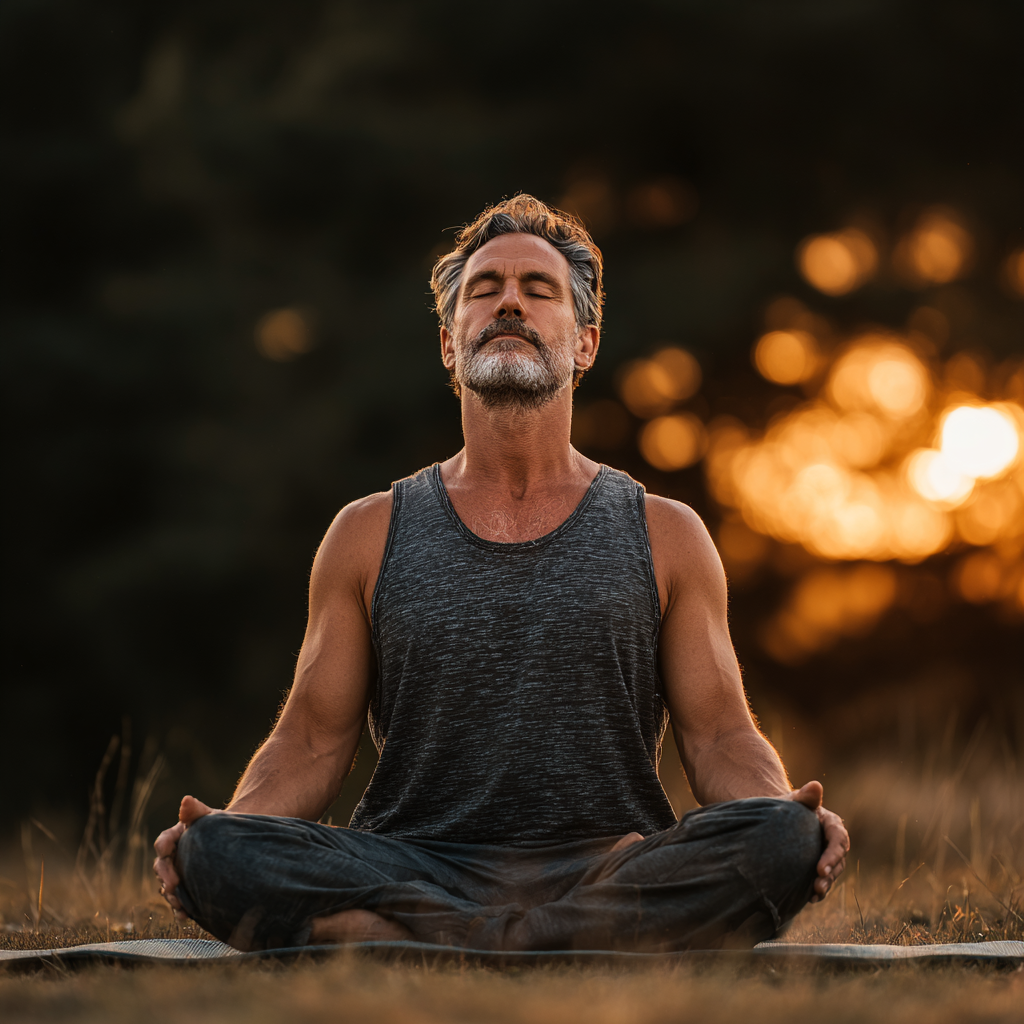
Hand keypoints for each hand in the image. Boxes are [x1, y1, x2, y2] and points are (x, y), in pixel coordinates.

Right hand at [153, 795, 217, 921]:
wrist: (230, 841)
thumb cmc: (216, 825)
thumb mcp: (208, 815)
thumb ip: (195, 810)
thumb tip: (186, 800)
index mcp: (174, 837)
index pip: (163, 842)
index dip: (163, 847)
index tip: (166, 851)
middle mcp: (171, 857)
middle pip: (161, 868)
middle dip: (165, 877)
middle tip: (174, 885)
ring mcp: (177, 874)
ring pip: (167, 887)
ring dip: (171, 896)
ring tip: (179, 903)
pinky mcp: (186, 889)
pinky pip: (179, 901)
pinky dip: (180, 910)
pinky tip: (185, 916)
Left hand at [786, 781, 848, 902]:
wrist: (776, 817)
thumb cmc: (787, 806)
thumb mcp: (794, 799)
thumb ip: (806, 796)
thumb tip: (815, 785)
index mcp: (831, 824)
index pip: (838, 840)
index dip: (832, 855)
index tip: (820, 868)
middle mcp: (832, 841)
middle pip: (838, 860)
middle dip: (830, 874)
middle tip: (818, 885)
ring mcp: (827, 855)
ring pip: (832, 873)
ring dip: (825, 884)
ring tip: (815, 894)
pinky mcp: (818, 866)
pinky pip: (822, 880)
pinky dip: (818, 891)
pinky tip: (809, 899)